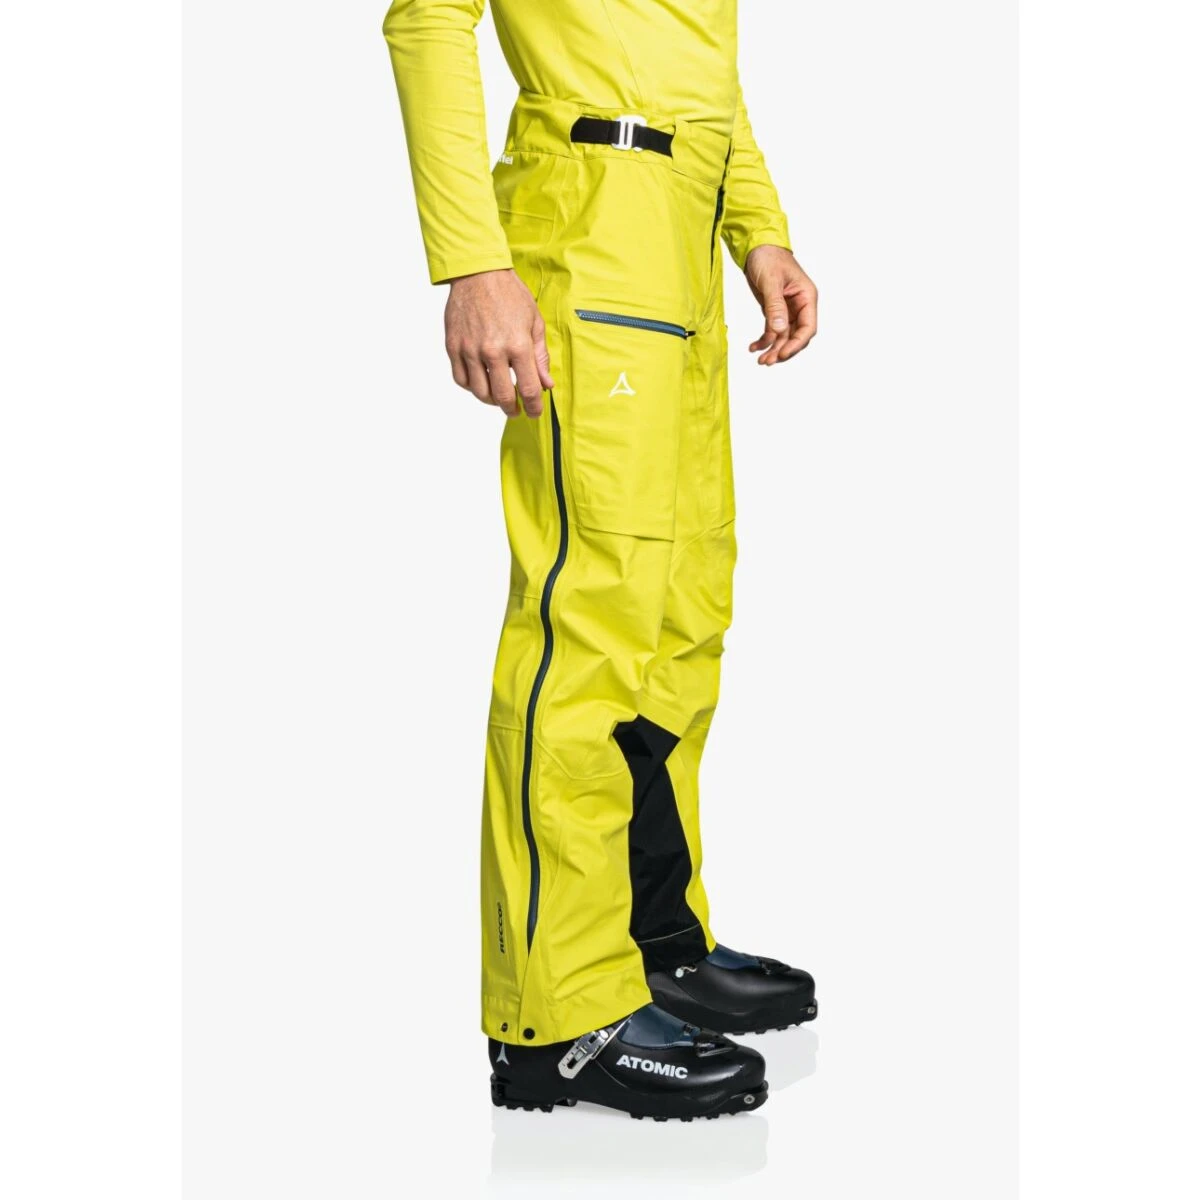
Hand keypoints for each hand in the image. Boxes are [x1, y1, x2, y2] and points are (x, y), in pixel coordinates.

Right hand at [444, 269, 553, 417]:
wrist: (478, 273)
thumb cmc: (509, 294)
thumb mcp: (534, 322)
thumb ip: (540, 356)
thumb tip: (547, 384)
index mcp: (518, 345)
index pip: (529, 389)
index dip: (534, 406)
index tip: (535, 412)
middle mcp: (493, 351)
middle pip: (503, 396)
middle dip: (512, 409)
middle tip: (516, 410)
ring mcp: (470, 350)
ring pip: (480, 392)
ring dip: (492, 400)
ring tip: (499, 398)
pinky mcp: (454, 346)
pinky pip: (461, 379)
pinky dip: (471, 387)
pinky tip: (480, 383)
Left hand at [744, 245, 817, 364]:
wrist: (756, 247)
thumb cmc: (768, 257)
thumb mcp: (771, 281)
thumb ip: (775, 306)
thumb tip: (779, 330)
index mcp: (806, 297)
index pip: (808, 327)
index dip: (796, 344)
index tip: (782, 353)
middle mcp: (800, 305)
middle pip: (796, 336)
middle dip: (783, 350)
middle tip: (767, 361)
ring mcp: (787, 309)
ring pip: (784, 336)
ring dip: (773, 348)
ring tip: (760, 360)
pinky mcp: (774, 310)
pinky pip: (772, 331)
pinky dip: (764, 340)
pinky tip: (753, 347)